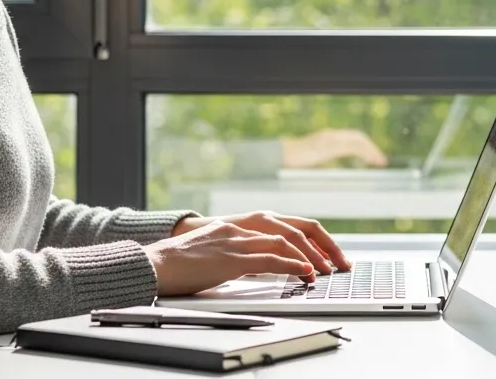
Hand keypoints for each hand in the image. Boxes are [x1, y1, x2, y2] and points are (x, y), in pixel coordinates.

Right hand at [147, 216, 334, 296]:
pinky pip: (269, 258)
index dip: (314, 238)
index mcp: (242, 224)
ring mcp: (238, 240)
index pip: (289, 225)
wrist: (156, 263)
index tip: (330, 254)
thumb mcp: (219, 249)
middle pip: (295, 228)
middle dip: (322, 245)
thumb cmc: (183, 261)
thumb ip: (243, 252)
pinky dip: (291, 264)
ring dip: (311, 257)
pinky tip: (304, 272)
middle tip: (339, 262)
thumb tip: (268, 265)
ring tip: (325, 270)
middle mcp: (244, 227)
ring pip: (286, 241)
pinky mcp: (231, 258)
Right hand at [280, 128, 388, 168]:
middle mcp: (330, 135)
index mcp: (327, 137)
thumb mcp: (311, 161)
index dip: (364, 146)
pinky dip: (364, 153)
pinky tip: (370, 160)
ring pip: (357, 141)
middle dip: (371, 148)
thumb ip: (322, 163)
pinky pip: (351, 147)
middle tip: (381, 161)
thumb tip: (332, 179)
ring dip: (371, 150)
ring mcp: (329, 139)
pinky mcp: (328, 146)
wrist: (278, 157)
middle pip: (357, 137)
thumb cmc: (290, 163)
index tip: (374, 157)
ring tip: (380, 161)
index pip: (351, 138)